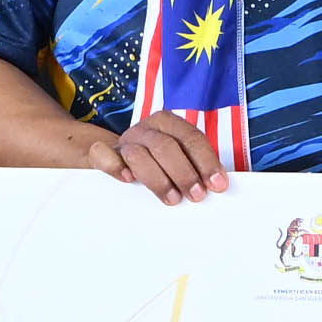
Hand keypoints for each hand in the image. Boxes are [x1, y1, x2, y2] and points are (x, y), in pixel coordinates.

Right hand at [97, 113, 231, 205]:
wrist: (117, 156)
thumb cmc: (158, 162)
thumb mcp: (179, 157)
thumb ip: (195, 167)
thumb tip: (218, 186)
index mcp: (169, 123)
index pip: (191, 138)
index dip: (207, 161)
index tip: (217, 184)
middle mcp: (147, 128)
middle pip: (167, 146)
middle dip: (185, 172)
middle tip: (197, 196)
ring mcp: (124, 140)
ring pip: (139, 154)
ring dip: (158, 179)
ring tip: (172, 199)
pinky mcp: (103, 153)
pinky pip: (103, 154)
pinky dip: (114, 165)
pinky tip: (128, 179)